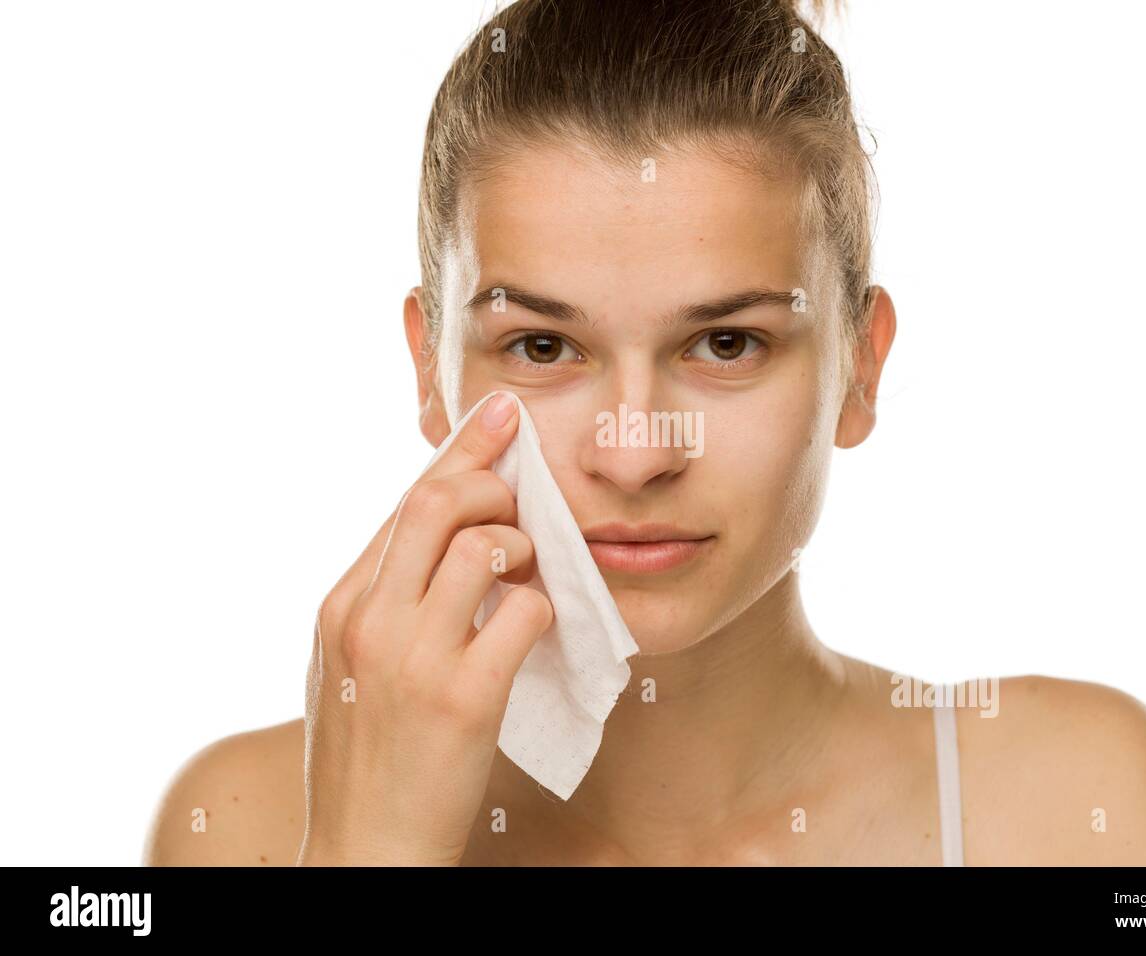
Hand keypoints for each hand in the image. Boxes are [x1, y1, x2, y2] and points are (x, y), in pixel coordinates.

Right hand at [297, 393, 550, 865]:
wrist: (365, 848)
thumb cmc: (364, 757)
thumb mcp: (346, 667)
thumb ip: (383, 601)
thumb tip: (440, 541)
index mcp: (340, 606)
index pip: (405, 502)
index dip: (460, 451)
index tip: (499, 414)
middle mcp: (369, 619)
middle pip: (438, 501)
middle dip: (492, 482)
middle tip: (522, 501)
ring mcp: (413, 656)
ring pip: (484, 546)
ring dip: (522, 549)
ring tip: (524, 577)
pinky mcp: (463, 695)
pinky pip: (523, 612)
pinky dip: (541, 610)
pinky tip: (533, 630)